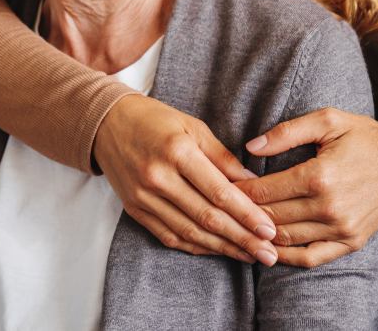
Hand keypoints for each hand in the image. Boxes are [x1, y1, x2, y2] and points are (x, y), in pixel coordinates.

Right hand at [93, 94, 280, 265]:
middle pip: (207, 217)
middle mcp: (158, 178)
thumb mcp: (193, 126)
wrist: (107, 124)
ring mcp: (144, 197)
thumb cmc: (156, 120)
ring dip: (223, 248)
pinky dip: (196, 247)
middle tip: (268, 254)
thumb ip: (222, 157)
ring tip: (250, 256)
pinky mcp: (135, 210)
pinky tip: (218, 251)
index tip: (270, 229)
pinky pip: (170, 236)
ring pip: (190, 232)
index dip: (247, 214)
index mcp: (177, 151)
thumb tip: (253, 182)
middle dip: (242, 238)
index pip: (219, 192)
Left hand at [237, 108, 377, 267]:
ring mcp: (340, 228)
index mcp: (318, 175)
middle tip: (224, 208)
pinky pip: (310, 257)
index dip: (239, 191)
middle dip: (243, 213)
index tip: (223, 187)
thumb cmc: (364, 136)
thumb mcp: (327, 120)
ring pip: (286, 239)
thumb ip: (286, 133)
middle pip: (271, 217)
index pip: (264, 191)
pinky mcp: (350, 241)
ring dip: (260, 235)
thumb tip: (250, 147)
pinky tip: (269, 249)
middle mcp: (328, 207)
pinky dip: (286, 257)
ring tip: (239, 227)